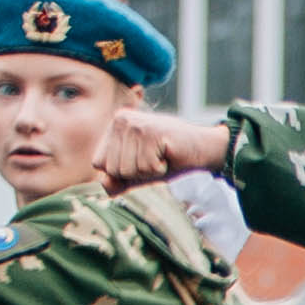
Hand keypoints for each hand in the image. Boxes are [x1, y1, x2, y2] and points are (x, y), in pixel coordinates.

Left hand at [101, 108, 228, 186]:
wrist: (205, 149)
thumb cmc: (172, 160)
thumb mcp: (139, 172)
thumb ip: (118, 180)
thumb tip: (103, 184)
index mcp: (115, 125)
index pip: (99, 163)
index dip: (122, 172)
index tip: (143, 161)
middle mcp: (122, 119)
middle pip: (112, 168)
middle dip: (136, 173)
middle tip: (155, 160)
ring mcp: (136, 124)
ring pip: (128, 170)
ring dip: (149, 172)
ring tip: (162, 157)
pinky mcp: (151, 133)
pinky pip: (146, 168)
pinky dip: (160, 169)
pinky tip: (169, 156)